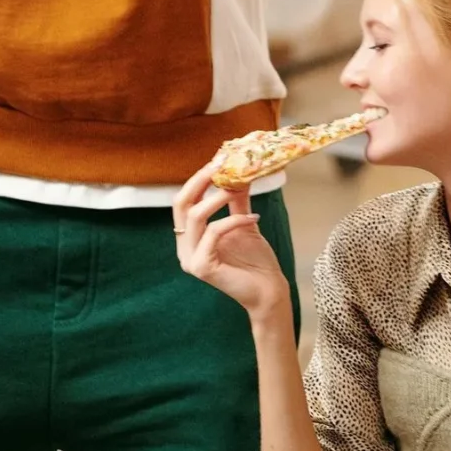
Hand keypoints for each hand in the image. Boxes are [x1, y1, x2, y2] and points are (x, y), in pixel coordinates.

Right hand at [172, 164, 292, 325]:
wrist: (269, 291)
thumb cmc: (255, 261)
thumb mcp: (243, 222)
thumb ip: (236, 200)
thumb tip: (238, 171)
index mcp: (189, 237)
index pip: (184, 200)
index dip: (199, 178)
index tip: (219, 159)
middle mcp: (184, 248)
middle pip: (181, 204)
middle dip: (200, 180)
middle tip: (221, 164)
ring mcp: (190, 259)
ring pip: (194, 216)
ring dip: (218, 198)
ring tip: (238, 189)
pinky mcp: (202, 268)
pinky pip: (213, 233)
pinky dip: (234, 220)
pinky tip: (254, 217)